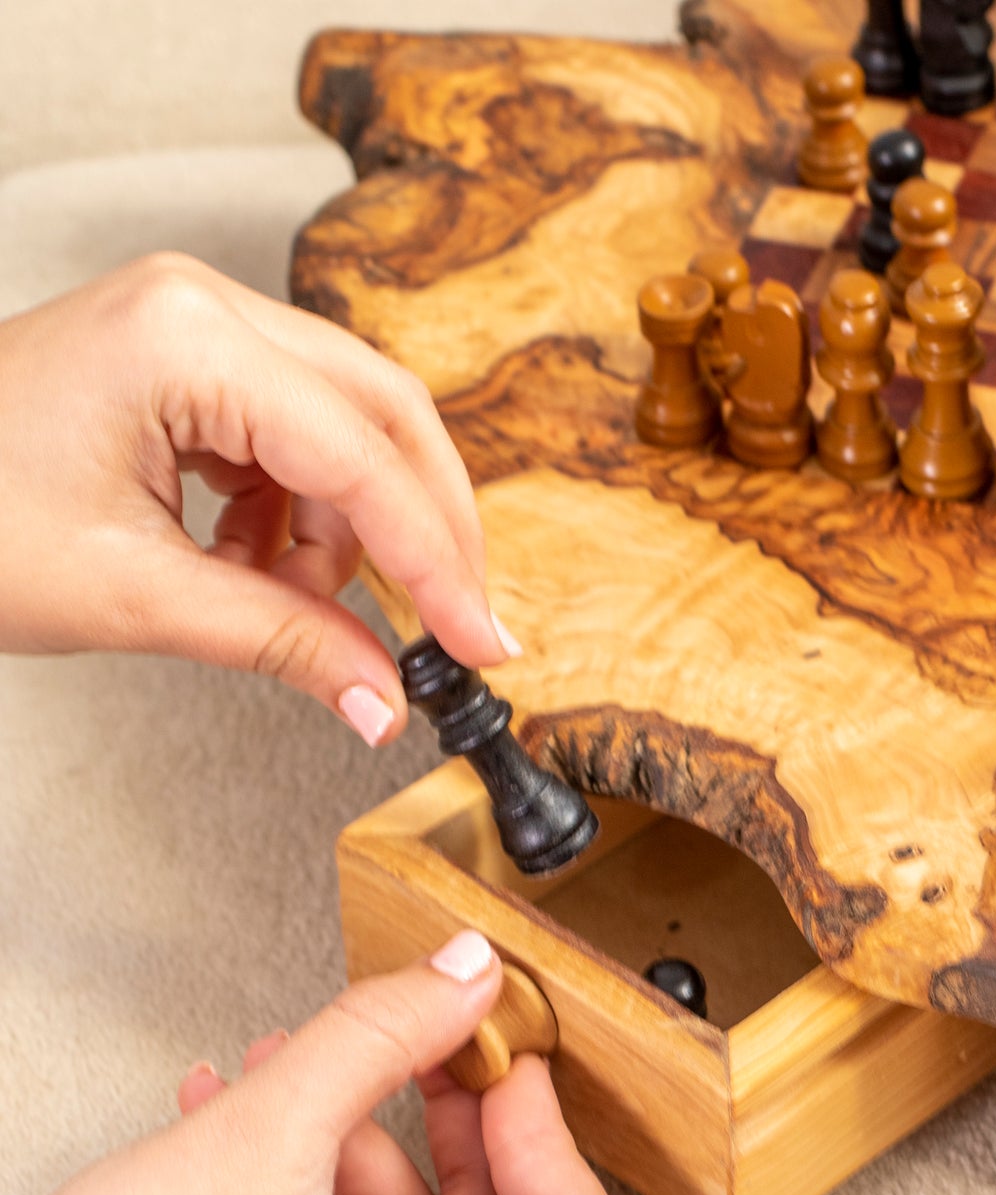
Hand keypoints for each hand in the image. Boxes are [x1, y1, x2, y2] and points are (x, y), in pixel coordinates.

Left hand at [0, 253, 513, 744]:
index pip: (361, 458)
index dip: (436, 562)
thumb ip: (281, 643)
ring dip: (354, 531)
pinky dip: (305, 517)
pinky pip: (297, 438)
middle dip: (427, 531)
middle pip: (386, 417)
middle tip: (455, 625)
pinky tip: (260, 566)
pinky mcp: (191, 361)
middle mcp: (207, 306)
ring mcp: (200, 325)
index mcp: (186, 339)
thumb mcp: (131, 596)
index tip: (479, 643)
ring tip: (300, 604)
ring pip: (351, 428)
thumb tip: (383, 702)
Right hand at [0, 933, 631, 1194]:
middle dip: (445, 1109)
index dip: (550, 1134)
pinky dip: (325, 1176)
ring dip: (361, 1125)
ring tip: (295, 1067)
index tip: (505, 1064)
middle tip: (420, 1037)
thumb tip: (467, 974)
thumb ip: (384, 1033)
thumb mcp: (264, 1129)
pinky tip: (260, 1117)